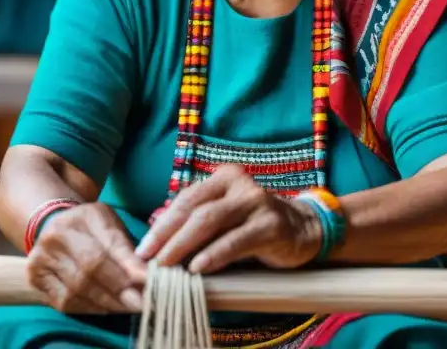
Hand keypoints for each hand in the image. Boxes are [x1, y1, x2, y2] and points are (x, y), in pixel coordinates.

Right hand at [26, 202, 146, 313]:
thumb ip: (127, 248)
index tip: (149, 281)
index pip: (110, 243)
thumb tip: (146, 277)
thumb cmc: (91, 228)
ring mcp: (42, 256)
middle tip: (141, 303)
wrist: (52, 226)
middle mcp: (58, 234)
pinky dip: (88, 308)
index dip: (130, 265)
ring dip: (106, 302)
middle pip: (91, 267)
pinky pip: (65, 301)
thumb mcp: (111, 225)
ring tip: (126, 308)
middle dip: (119, 289)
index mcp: (83, 216)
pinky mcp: (35, 277)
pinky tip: (104, 308)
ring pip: (78, 288)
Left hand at [135, 165, 322, 273]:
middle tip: (149, 260)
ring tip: (167, 266)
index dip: (162, 224)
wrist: (303, 230)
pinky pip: (236, 240)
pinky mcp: (271, 225)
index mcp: (223, 177)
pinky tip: (199, 268)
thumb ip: (197, 224)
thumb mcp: (225, 218)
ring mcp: (257, 202)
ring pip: (210, 222)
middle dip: (167, 236)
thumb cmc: (253, 226)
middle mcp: (239, 184)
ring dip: (184, 246)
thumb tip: (156, 244)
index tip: (143, 249)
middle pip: (194, 209)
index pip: (185, 199)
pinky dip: (214, 254)